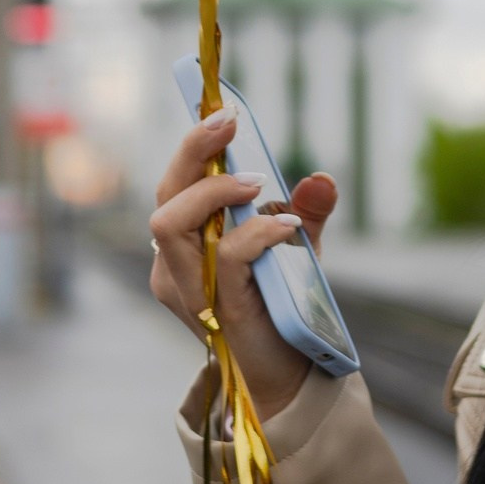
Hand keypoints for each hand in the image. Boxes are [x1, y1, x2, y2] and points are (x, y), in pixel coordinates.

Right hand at [149, 107, 338, 420]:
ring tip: (257, 183)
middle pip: (163, 196)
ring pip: (170, 224)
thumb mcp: (299, 250)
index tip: (220, 110)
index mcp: (186, 247)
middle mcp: (175, 267)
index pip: (174, 187)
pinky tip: (288, 227)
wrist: (294, 374)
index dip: (190, 146)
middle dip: (192, 152)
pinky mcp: (218, 309)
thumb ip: (306, 212)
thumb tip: (321, 177)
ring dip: (213, 192)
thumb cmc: (285, 309)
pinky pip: (224, 259)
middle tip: (231, 124)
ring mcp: (189, 291)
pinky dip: (255, 233)